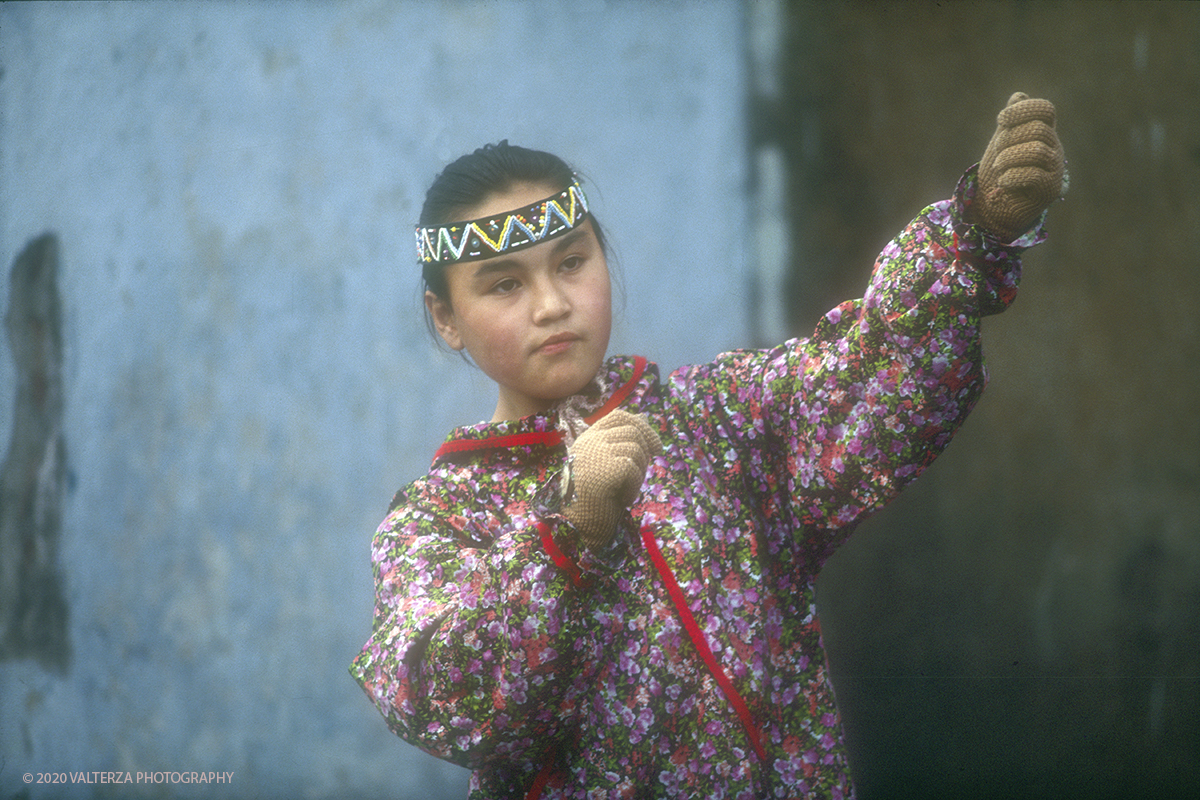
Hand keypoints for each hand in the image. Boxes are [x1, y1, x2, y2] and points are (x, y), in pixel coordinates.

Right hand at [562, 410, 661, 549]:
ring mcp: (597, 452)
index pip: (618, 416)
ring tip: (627, 489)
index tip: (654, 445)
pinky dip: (634, 486)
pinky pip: (634, 469)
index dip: (640, 425)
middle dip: (646, 449)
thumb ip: (621, 441)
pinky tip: (623, 498)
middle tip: (644, 470)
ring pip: (636, 449)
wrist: (578, 522)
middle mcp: (590, 441)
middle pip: (632, 430)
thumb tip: (643, 418)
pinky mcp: (607, 467)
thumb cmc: (594, 496)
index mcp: (589, 438)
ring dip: (639, 472)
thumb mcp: (608, 463)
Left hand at [973, 92, 1065, 241]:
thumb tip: (1018, 96)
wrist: (996, 208)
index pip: (1045, 109)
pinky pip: (1034, 175)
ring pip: (1037, 151)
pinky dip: (1012, 176)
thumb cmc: (1000, 173)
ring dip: (1009, 158)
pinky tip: (1002, 182)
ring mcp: (1054, 168)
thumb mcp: (1001, 143)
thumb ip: (1010, 122)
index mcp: (1043, 132)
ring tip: (998, 168)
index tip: (1001, 120)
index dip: (1023, 110)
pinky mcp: (1049, 189)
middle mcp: (1053, 147)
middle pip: (1038, 130)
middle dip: (1009, 139)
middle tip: (997, 154)